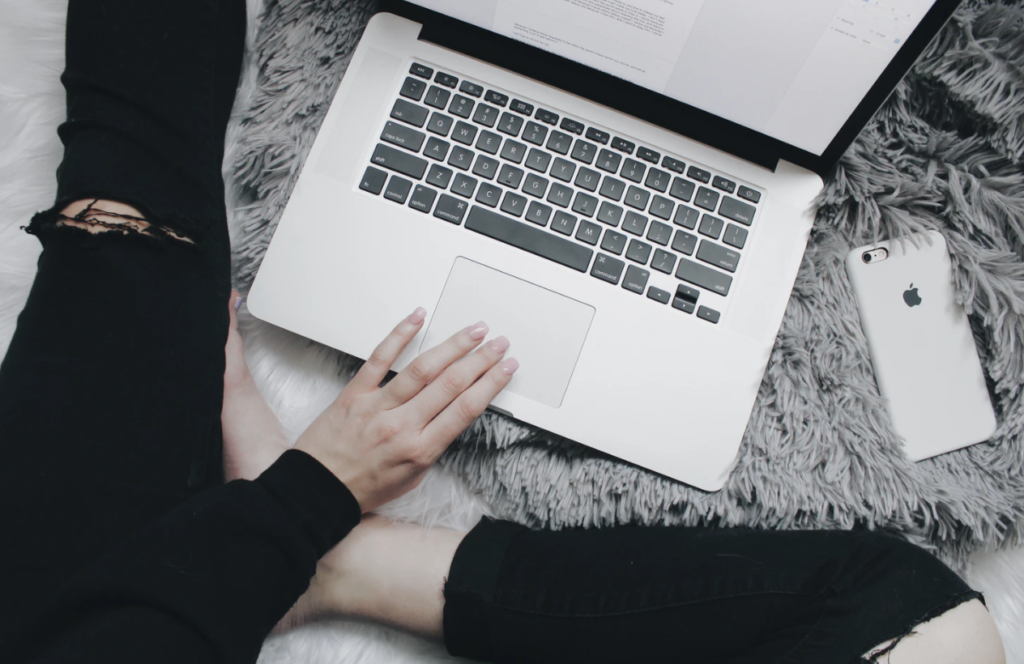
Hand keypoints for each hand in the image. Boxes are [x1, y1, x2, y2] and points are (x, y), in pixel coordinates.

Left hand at [294, 308, 517, 511]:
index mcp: (420, 449)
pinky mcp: (355, 393)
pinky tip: (417, 318)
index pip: (465, 409)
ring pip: (422, 368)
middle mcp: (401, 426)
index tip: (507, 368)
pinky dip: (399, 334)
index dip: (491, 384)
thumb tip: (454, 414)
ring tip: (473, 331)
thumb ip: (434, 445)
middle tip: (498, 343)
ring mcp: (377, 407)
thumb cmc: (364, 486)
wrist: (317, 490)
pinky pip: (379, 358)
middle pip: (450, 384)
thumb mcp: (413, 477)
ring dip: (452, 346)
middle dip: (480, 360)